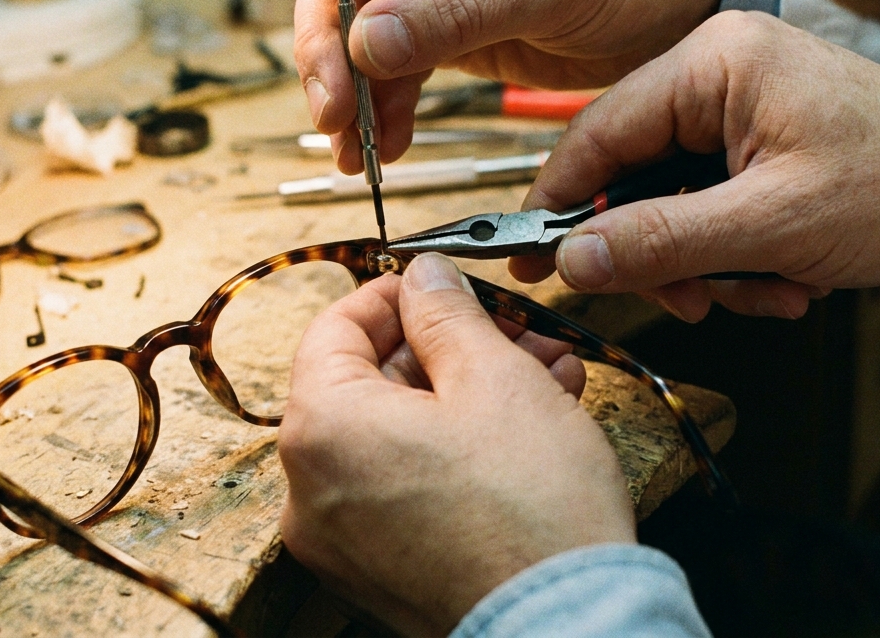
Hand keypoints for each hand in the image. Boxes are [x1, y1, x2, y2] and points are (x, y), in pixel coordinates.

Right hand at [278, 0, 727, 173]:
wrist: (674, 12)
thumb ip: (460, 11)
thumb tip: (372, 42)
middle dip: (330, 38)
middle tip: (332, 101)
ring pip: (358, 22)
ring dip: (348, 86)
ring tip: (349, 144)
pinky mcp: (437, 22)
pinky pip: (389, 62)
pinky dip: (381, 104)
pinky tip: (382, 141)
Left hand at [279, 253, 634, 634]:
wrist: (568, 626)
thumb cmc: (531, 509)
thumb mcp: (493, 376)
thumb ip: (446, 312)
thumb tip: (423, 276)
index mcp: (321, 430)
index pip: (333, 329)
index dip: (392, 294)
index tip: (438, 282)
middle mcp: (311, 489)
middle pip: (370, 383)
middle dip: (451, 347)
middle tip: (513, 328)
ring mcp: (342, 537)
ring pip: (397, 434)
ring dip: (466, 393)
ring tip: (544, 372)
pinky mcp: (379, 569)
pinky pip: (406, 484)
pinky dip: (454, 449)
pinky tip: (528, 425)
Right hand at [511, 11, 879, 321]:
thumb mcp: (770, 225)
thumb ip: (662, 242)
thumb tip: (574, 259)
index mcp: (712, 62)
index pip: (597, 134)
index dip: (560, 204)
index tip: (532, 263)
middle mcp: (719, 77)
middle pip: (634, 177)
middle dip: (663, 253)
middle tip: (689, 300)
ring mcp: (740, 112)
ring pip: (671, 205)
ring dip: (709, 266)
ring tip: (768, 291)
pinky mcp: (759, 147)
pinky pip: (710, 210)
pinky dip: (737, 258)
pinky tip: (786, 279)